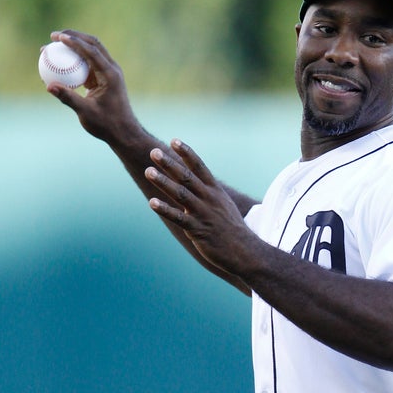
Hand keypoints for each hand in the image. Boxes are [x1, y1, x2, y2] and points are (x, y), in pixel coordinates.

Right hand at [45, 30, 137, 143]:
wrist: (123, 132)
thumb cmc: (107, 124)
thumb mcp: (86, 112)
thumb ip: (68, 98)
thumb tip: (48, 86)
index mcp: (110, 75)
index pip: (92, 51)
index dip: (75, 42)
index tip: (58, 37)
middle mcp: (111, 70)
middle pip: (93, 45)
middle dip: (74, 37)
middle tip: (54, 36)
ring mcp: (108, 73)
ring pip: (90, 53)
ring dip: (73, 47)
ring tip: (52, 46)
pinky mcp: (103, 79)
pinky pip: (87, 65)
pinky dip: (74, 62)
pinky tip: (58, 64)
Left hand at [146, 139, 254, 272]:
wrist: (244, 251)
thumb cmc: (232, 229)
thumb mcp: (223, 205)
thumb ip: (209, 194)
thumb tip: (196, 185)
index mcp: (215, 191)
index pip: (200, 167)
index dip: (187, 154)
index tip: (174, 140)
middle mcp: (209, 198)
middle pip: (187, 177)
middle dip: (170, 163)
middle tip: (154, 152)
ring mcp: (203, 213)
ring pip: (181, 194)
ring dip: (163, 182)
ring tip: (148, 171)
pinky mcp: (197, 229)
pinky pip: (178, 217)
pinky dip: (165, 209)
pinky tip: (151, 202)